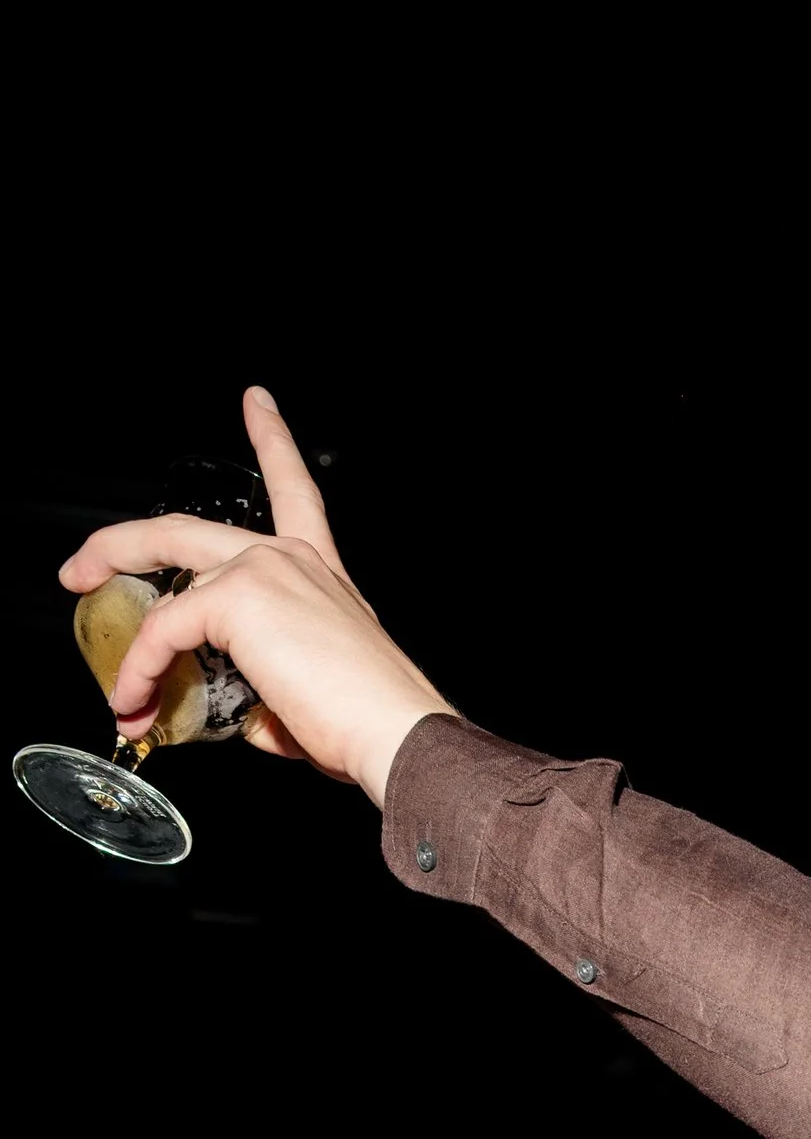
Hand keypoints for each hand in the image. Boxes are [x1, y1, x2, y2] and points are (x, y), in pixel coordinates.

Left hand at [60, 388, 452, 802]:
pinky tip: (136, 704)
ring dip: (120, 618)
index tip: (256, 404)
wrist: (396, 734)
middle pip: (184, 527)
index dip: (273, 440)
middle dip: (123, 544)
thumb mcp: (315, 693)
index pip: (294, 491)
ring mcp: (260, 571)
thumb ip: (271, 689)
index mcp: (320, 572)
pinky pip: (162, 632)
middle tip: (86, 564)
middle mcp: (290, 558)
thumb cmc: (370, 722)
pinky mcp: (234, 599)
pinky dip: (140, 672)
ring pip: (160, 566)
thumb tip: (248, 715)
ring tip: (114, 680)